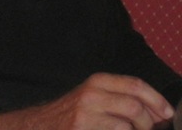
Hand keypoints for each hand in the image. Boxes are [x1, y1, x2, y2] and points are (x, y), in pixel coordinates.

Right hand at [0, 73, 174, 129]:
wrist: (40, 125)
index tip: (166, 113)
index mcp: (97, 81)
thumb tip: (156, 110)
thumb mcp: (93, 96)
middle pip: (135, 107)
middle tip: (145, 129)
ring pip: (128, 125)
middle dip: (147, 123)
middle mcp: (91, 95)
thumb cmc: (72, 113)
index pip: (135, 85)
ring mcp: (86, 115)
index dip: (156, 100)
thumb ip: (120, 97)